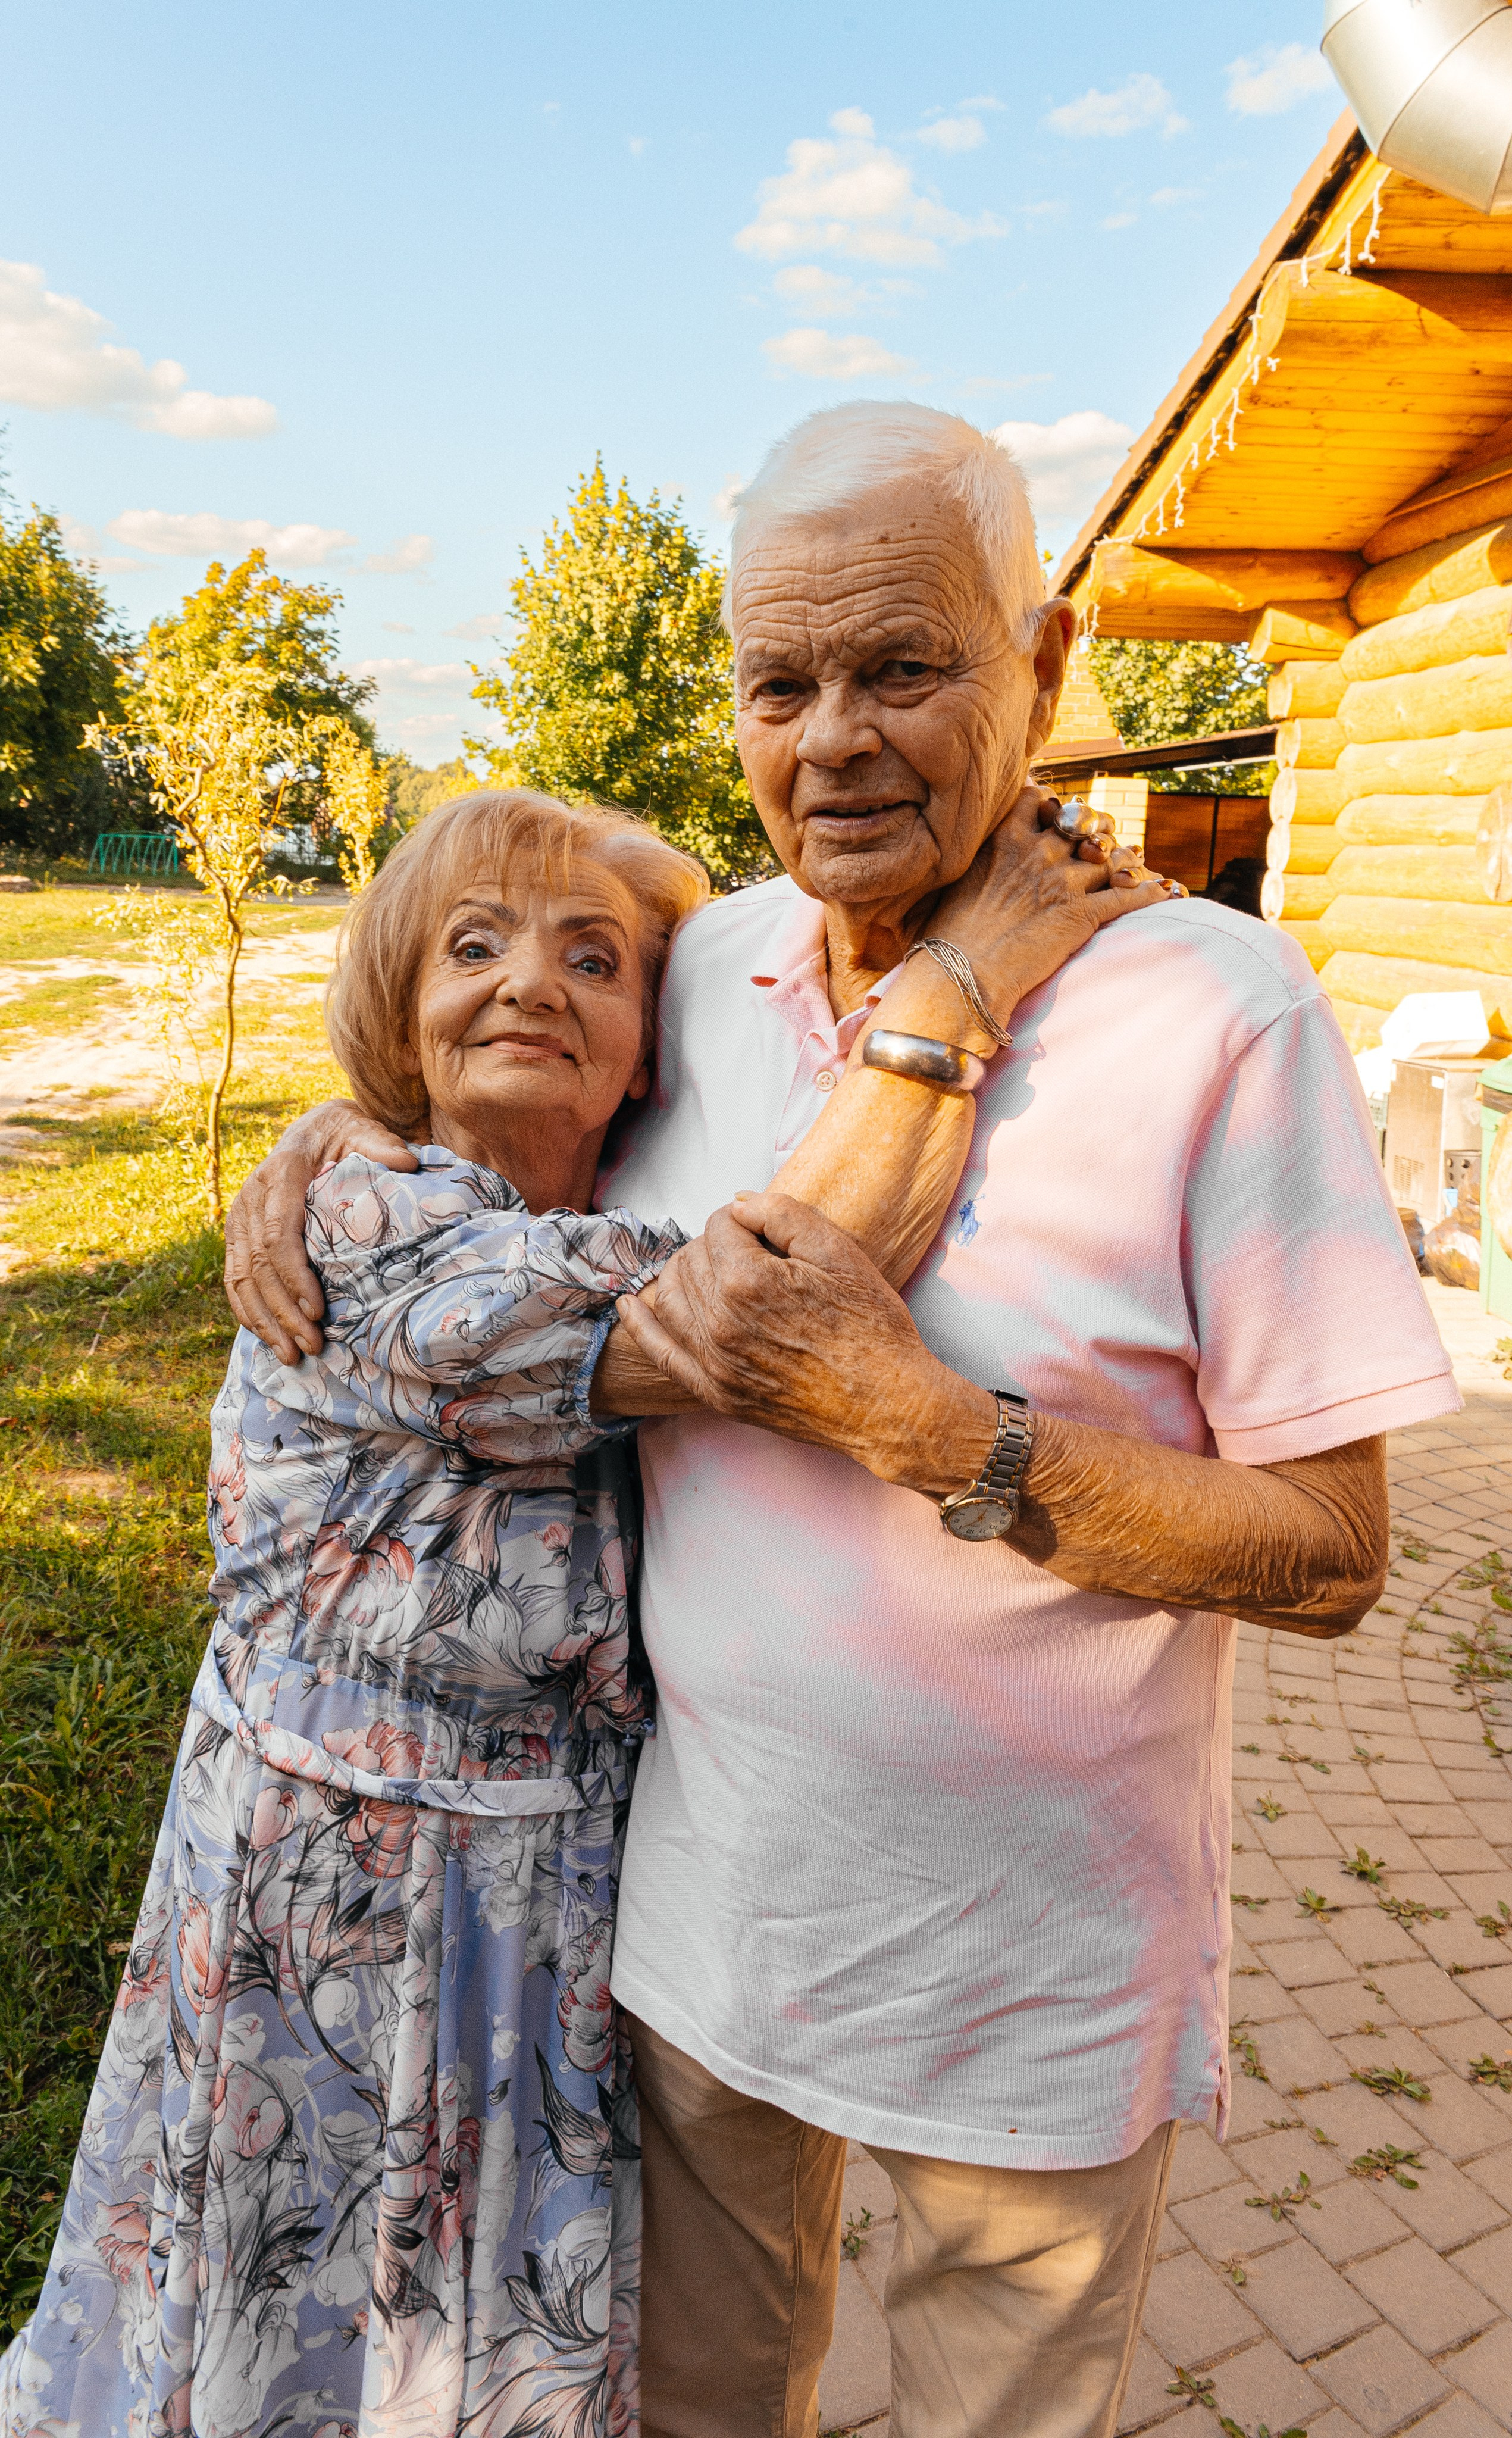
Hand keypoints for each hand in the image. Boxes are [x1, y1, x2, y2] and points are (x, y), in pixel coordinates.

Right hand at [223, 1098, 417, 1360]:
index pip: (280, 1235)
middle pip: (259, 1265)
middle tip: (311, 1347)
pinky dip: (248, 1311)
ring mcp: (240, 1216)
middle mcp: (252, 1196)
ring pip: (242, 1278)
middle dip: (284, 1311)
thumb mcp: (364, 1131)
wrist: (315, 1130)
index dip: (295, 1277)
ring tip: (291, 1355)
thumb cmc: (346, 1135)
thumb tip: (405, 1163)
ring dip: (265, 1321)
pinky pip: (234, 1278)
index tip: (318, 1311)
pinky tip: (267, 1338)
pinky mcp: (237, 1233)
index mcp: (282, 1173)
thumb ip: (381, 1146)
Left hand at [614, 1190, 996, 1490]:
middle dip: (715, 1245)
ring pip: (670, 1298)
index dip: (744, 1221)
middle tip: (749, 1252)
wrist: (886, 1403)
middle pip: (692, 1259)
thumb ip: (784, 1213)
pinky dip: (640, 1325)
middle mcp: (719, 1322)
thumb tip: (738, 1204)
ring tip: (707, 1268)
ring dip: (682, 1274)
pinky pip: (661, 1352)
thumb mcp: (839, 1252)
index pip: (720, 1226)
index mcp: (748, 1280)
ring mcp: (713, 1361)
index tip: (766, 1231)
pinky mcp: (715, 1392)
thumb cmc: (872, 1327)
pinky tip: (630, 1305)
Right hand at [928, 782, 1176, 1025]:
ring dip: (1126, 860)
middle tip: (1104, 842)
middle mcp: (1038, 851)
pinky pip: (1130, 895)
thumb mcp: (956, 881)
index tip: (1059, 820)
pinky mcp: (1082, 914)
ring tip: (1136, 866)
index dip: (1055, 808)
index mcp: (1005, 838)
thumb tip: (985, 860)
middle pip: (1083, 825)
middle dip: (1097, 831)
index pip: (1041, 801)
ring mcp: (1063, 881)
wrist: (960, 976)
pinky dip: (1152, 893)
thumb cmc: (949, 937)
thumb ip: (982, 859)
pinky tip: (1168, 891)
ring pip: (1111, 856)